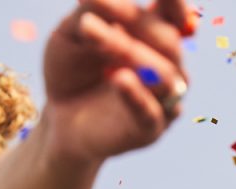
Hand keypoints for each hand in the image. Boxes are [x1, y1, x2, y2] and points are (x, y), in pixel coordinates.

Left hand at [40, 0, 195, 161]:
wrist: (59, 116)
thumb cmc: (71, 69)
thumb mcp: (71, 33)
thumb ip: (90, 12)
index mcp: (154, 39)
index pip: (175, 17)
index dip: (175, 5)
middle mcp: (168, 67)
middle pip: (168, 42)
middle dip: (134, 25)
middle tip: (90, 19)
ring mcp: (164, 100)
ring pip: (165, 76)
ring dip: (129, 52)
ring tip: (90, 35)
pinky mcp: (150, 130)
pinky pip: (151, 113)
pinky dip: (137, 95)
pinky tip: (119, 79)